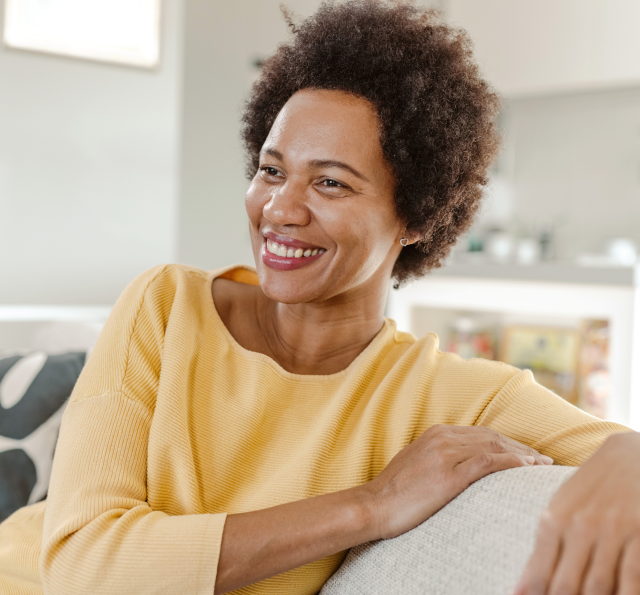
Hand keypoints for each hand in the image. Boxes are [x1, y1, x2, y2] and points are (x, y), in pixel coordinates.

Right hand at [364, 424, 552, 539]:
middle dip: (521, 448)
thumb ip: (440, 456)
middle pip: (493, 437)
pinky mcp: (448, 474)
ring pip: (494, 447)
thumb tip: (463, 465)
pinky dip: (511, 463)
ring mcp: (446, 454)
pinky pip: (487, 463)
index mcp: (436, 433)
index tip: (528, 454)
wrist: (374, 504)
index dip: (509, 443)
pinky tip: (526, 469)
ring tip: (542, 466)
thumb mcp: (418, 463)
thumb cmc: (395, 491)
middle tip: (544, 460)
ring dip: (523, 455)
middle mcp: (443, 437)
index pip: (482, 433)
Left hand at [515, 431, 639, 594]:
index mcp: (554, 519)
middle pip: (568, 585)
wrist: (629, 455)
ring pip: (600, 587)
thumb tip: (524, 589)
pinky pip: (632, 579)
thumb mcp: (561, 508)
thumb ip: (545, 547)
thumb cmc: (588, 487)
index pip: (539, 572)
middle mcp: (581, 526)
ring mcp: (614, 532)